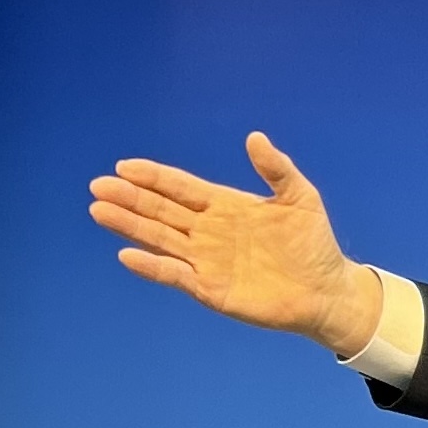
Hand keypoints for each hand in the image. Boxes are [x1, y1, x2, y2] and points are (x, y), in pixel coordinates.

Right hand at [87, 132, 382, 353]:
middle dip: (130, 198)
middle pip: (161, 210)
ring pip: (160, 239)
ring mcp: (206, 260)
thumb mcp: (300, 198)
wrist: (328, 291)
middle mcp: (208, 231)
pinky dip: (152, 267)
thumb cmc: (314, 243)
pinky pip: (175, 275)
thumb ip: (276, 168)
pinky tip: (128, 255)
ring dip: (130, 226)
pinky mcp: (210, 289)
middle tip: (99, 186)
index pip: (180, 187)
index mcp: (224, 205)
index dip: (153, 177)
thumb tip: (254, 137)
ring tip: (99, 210)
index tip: (124, 166)